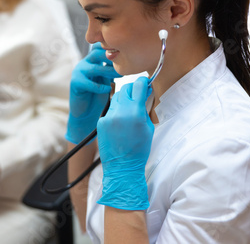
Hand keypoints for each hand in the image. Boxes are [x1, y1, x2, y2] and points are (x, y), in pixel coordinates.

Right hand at [66, 43, 120, 143]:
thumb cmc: (98, 95)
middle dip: (112, 58)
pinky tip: (108, 89)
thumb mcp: (106, 78)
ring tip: (121, 76)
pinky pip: (88, 83)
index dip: (110, 48)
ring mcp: (78, 73)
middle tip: (126, 64)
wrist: (85, 113)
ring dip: (109, 71)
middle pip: (96, 54)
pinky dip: (100, 86)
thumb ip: (111, 69)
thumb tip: (129, 60)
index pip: (99, 47)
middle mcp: (83, 64)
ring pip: (94, 68)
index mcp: (91, 61)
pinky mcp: (75, 84)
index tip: (125, 53)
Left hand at [96, 76, 153, 209]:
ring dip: (123, 100)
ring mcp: (108, 116)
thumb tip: (145, 95)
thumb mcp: (148, 127)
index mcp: (135, 112)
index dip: (143, 82)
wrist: (122, 167)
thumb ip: (145, 108)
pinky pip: (110, 110)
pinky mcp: (101, 121)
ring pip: (116, 98)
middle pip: (125, 89)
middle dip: (132, 89)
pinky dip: (116, 112)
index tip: (145, 81)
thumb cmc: (139, 149)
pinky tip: (120, 123)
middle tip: (137, 94)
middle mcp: (120, 112)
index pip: (138, 86)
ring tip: (129, 110)